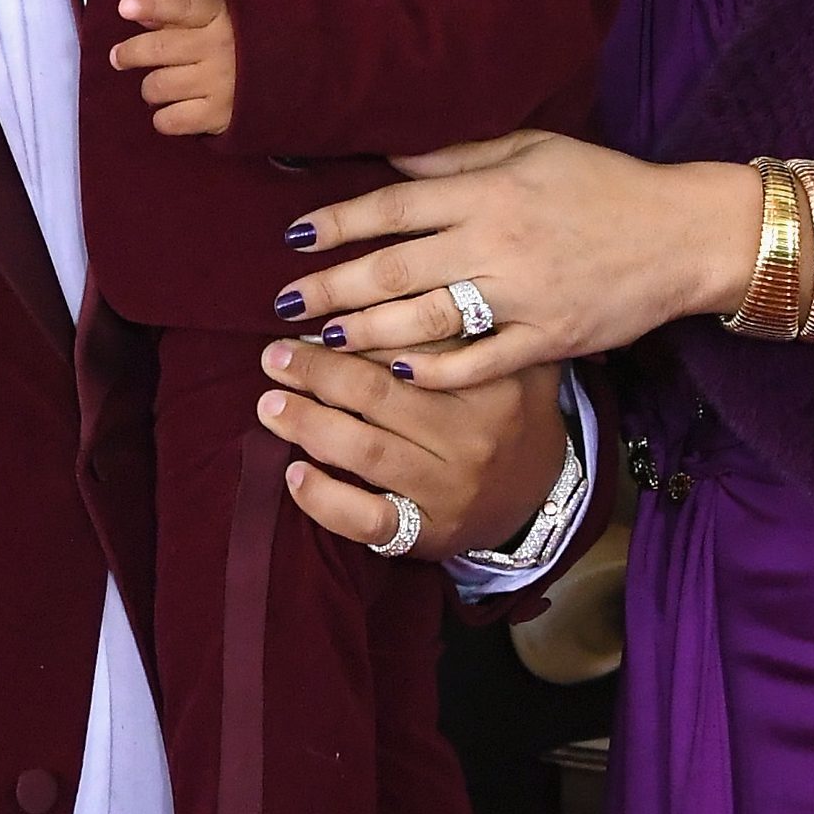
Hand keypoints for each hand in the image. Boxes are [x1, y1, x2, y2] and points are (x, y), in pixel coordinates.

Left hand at [109, 0, 235, 135]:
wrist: (295, 76)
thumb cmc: (245, 42)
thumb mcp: (219, 17)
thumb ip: (174, 13)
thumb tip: (130, 5)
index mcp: (220, 16)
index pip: (182, 7)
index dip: (152, 6)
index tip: (124, 8)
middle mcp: (218, 48)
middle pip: (158, 49)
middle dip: (129, 53)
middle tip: (119, 58)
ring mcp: (219, 83)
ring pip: (157, 86)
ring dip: (151, 88)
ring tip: (162, 87)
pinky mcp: (219, 116)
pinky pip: (170, 120)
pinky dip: (163, 117)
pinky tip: (173, 110)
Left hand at [253, 337, 569, 555]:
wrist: (544, 497)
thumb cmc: (510, 412)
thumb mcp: (516, 358)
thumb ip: (474, 320)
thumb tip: (396, 281)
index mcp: (493, 380)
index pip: (411, 346)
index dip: (356, 329)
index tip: (316, 316)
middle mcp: (472, 434)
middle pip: (377, 393)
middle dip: (316, 370)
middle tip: (275, 355)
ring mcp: (449, 487)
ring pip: (364, 451)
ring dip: (306, 423)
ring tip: (269, 404)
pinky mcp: (429, 533)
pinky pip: (368, 519)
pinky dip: (324, 499)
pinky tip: (294, 475)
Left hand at [272, 130, 756, 385]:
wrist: (681, 233)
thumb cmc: (603, 184)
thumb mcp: (533, 148)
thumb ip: (459, 156)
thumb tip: (392, 157)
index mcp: (489, 191)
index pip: (395, 205)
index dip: (339, 222)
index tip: (296, 236)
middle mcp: (497, 242)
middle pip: (395, 268)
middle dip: (332, 286)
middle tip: (285, 303)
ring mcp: (522, 295)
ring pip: (426, 320)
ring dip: (367, 331)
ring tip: (325, 338)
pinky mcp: (549, 339)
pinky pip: (480, 362)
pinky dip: (437, 370)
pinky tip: (398, 374)